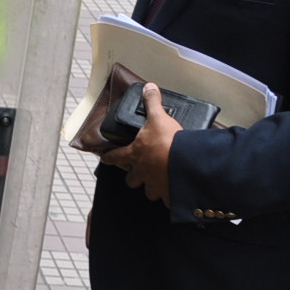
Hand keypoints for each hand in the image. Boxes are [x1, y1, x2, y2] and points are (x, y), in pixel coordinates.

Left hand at [99, 83, 177, 205]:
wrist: (185, 162)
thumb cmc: (167, 141)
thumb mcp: (158, 118)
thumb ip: (152, 103)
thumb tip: (148, 88)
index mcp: (135, 154)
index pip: (115, 156)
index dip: (109, 157)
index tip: (104, 158)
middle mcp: (142, 172)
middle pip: (131, 180)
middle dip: (134, 178)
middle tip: (138, 174)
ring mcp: (155, 185)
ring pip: (149, 191)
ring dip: (152, 188)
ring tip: (159, 184)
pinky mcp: (169, 194)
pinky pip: (167, 200)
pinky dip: (171, 198)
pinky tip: (175, 195)